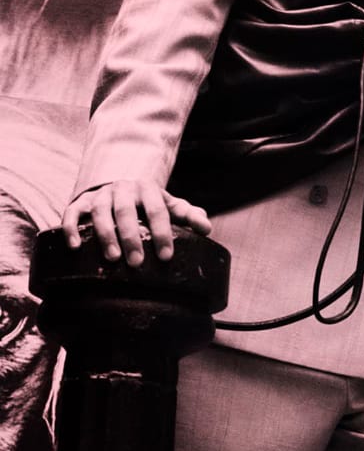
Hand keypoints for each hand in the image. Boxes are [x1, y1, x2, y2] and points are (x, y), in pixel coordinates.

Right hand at [61, 180, 211, 266]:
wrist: (120, 187)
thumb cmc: (149, 204)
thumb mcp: (170, 206)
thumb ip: (188, 215)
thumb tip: (206, 228)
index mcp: (148, 189)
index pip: (157, 210)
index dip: (162, 233)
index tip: (165, 256)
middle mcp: (123, 189)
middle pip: (126, 211)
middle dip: (132, 237)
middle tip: (137, 263)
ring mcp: (101, 195)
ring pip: (100, 211)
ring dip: (105, 234)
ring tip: (112, 258)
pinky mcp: (81, 202)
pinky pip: (72, 213)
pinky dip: (71, 228)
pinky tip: (74, 247)